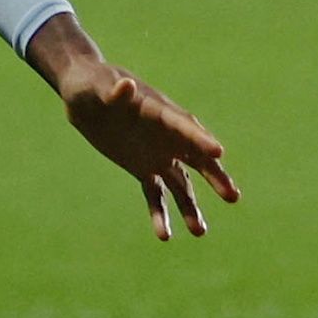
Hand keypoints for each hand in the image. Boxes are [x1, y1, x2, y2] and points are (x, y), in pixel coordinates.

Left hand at [31, 17, 237, 239]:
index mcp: (160, 111)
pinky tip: (164, 235)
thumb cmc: (92, 82)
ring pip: (182, 184)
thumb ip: (114, 90)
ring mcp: (158, 154)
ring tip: (199, 232)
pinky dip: (160, 213)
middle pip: (197, 158)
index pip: (185, 126)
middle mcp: (167, 136)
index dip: (200, 139)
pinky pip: (155, 194)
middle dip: (214, 177)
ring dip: (190, 207)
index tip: (219, 153)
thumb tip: (125, 86)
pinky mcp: (143, 169)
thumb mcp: (99, 84)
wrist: (84, 95)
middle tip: (232, 196)